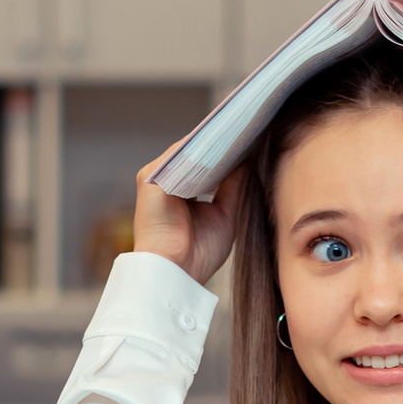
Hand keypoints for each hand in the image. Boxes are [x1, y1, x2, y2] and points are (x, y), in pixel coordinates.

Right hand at [131, 142, 240, 285]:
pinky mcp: (150, 178)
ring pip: (188, 150)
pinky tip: (223, 143)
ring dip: (213, 142)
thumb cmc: (198, 254)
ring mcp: (156, 177)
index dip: (226, 151)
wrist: (175, 274)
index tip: (252, 139)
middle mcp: (166, 181)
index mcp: (181, 191)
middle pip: (196, 153)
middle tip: (252, 129)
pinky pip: (179, 154)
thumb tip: (249, 158)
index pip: (205, 162)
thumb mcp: (225, 214)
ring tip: (242, 131)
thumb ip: (234, 185)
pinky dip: (200, 147)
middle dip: (221, 143)